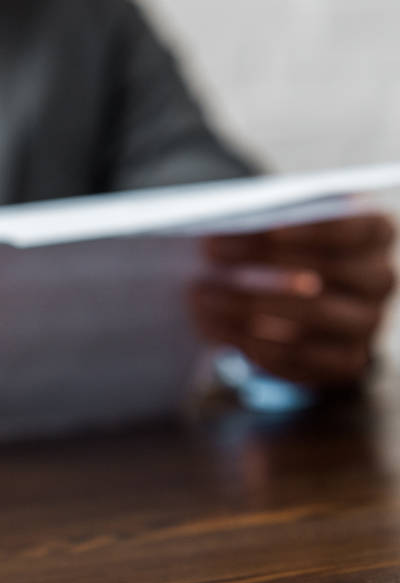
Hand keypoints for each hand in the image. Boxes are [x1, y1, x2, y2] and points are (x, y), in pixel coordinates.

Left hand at [191, 212, 395, 385]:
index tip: (267, 231)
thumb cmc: (288, 249)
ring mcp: (367, 323)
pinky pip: (301, 357)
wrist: (305, 304)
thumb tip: (218, 232)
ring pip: (312, 316)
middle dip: (264, 264)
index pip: (352, 227)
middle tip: (209, 258)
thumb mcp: (284, 226)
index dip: (310, 229)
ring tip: (202, 297)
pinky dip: (255, 344)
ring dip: (249, 307)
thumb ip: (265, 221)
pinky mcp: (345, 360)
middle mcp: (380, 277)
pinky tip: (217, 329)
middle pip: (328, 272)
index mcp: (375, 232)